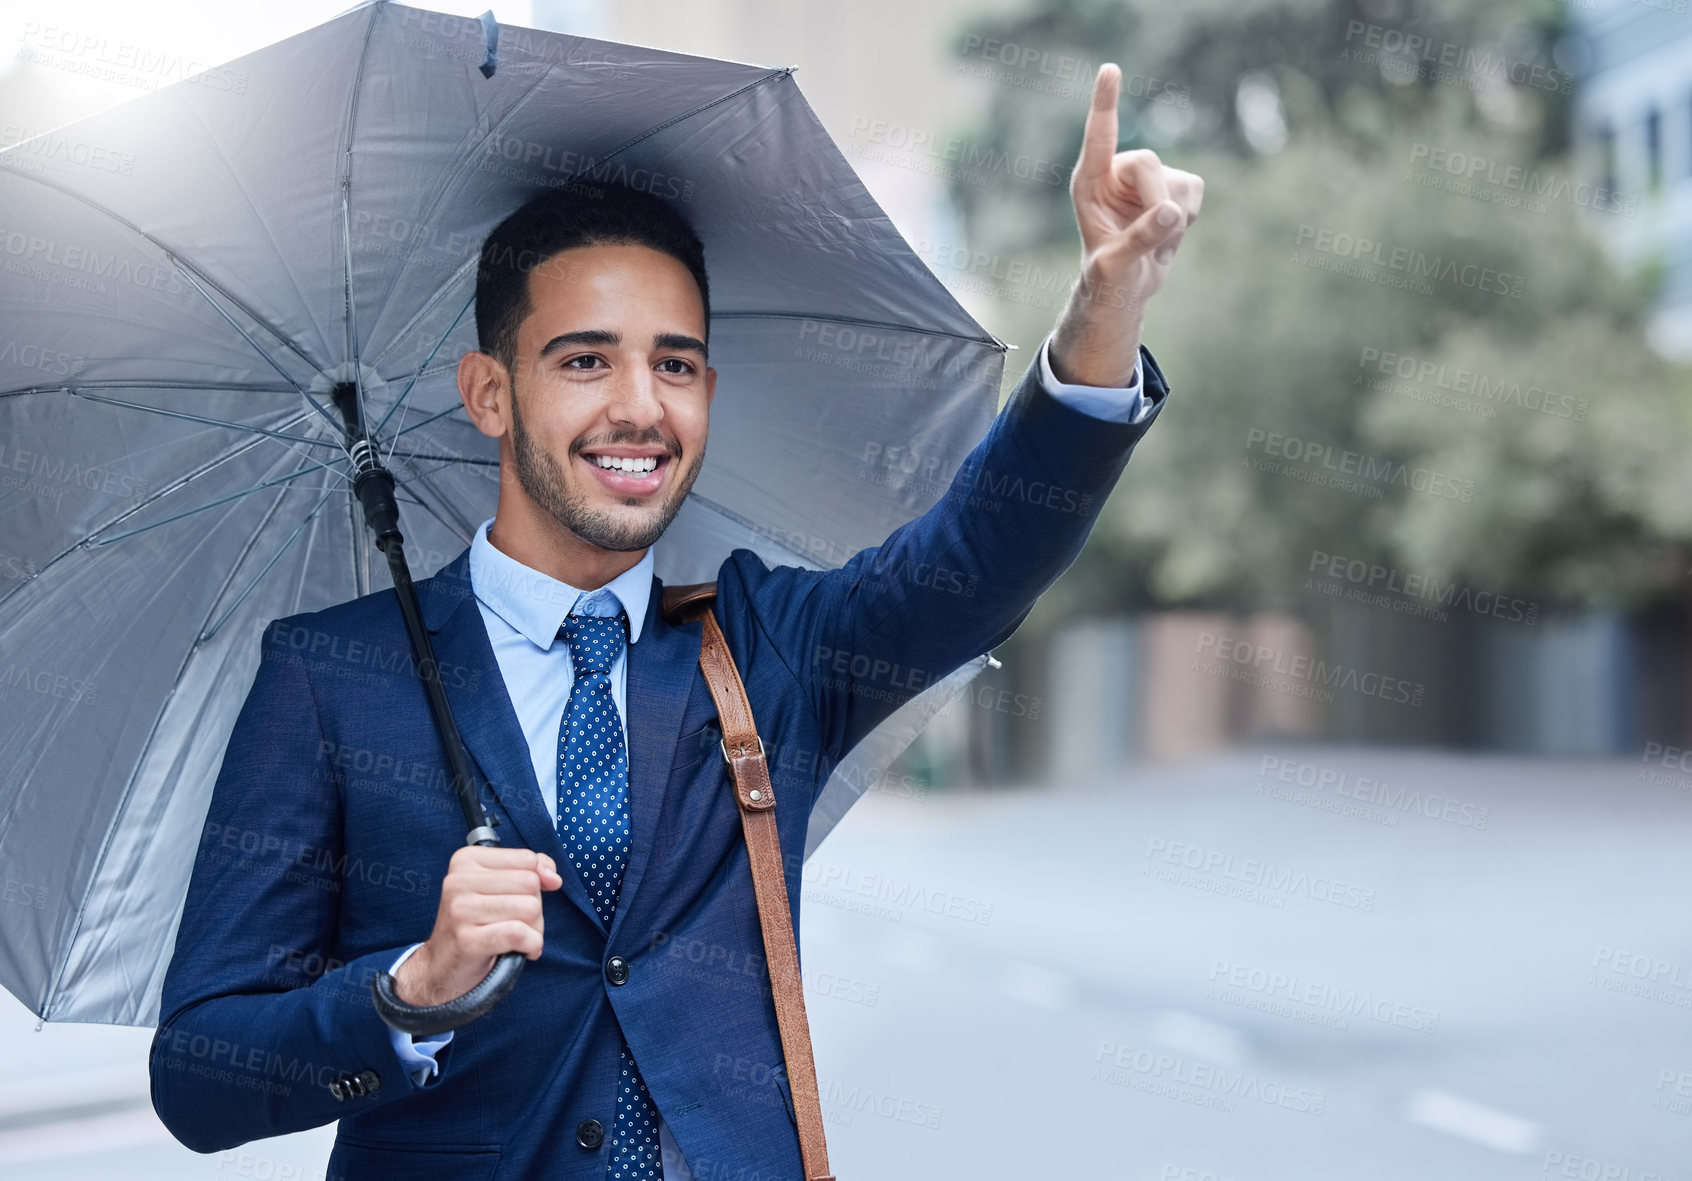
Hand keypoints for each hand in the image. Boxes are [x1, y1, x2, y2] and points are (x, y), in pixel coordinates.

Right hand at [395, 846, 561, 1007]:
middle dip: (536, 908)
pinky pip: (520, 934)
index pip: (527, 860)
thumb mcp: (498, 887)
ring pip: (530, 909)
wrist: (442, 966)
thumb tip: (553, 878)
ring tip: (518, 939)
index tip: (525, 898)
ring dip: (535, 930)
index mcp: (466, 860)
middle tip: (519, 924)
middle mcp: (459, 880)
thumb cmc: (476, 923)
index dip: (538, 881)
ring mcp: (460, 910)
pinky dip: (532, 945)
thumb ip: (531, 870)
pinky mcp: (467, 940)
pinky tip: (524, 951)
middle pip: (530, 884)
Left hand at [1050, 63, 1204, 387]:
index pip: (1099, 136)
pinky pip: (1194, 192)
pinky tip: (1168, 234)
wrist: (1127, 288)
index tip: (1110, 70)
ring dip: (1173, 220)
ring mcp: (1147, 176)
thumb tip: (1171, 212)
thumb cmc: (1109, 276)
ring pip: (1177, 182)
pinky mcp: (1174, 184)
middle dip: (1155, 202)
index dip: (1106, 103)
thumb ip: (1140, 238)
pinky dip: (1188, 219)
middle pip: (1149, 164)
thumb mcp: (1117, 264)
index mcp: (1089, 182)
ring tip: (1152, 240)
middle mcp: (1116, 171)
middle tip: (1149, 236)